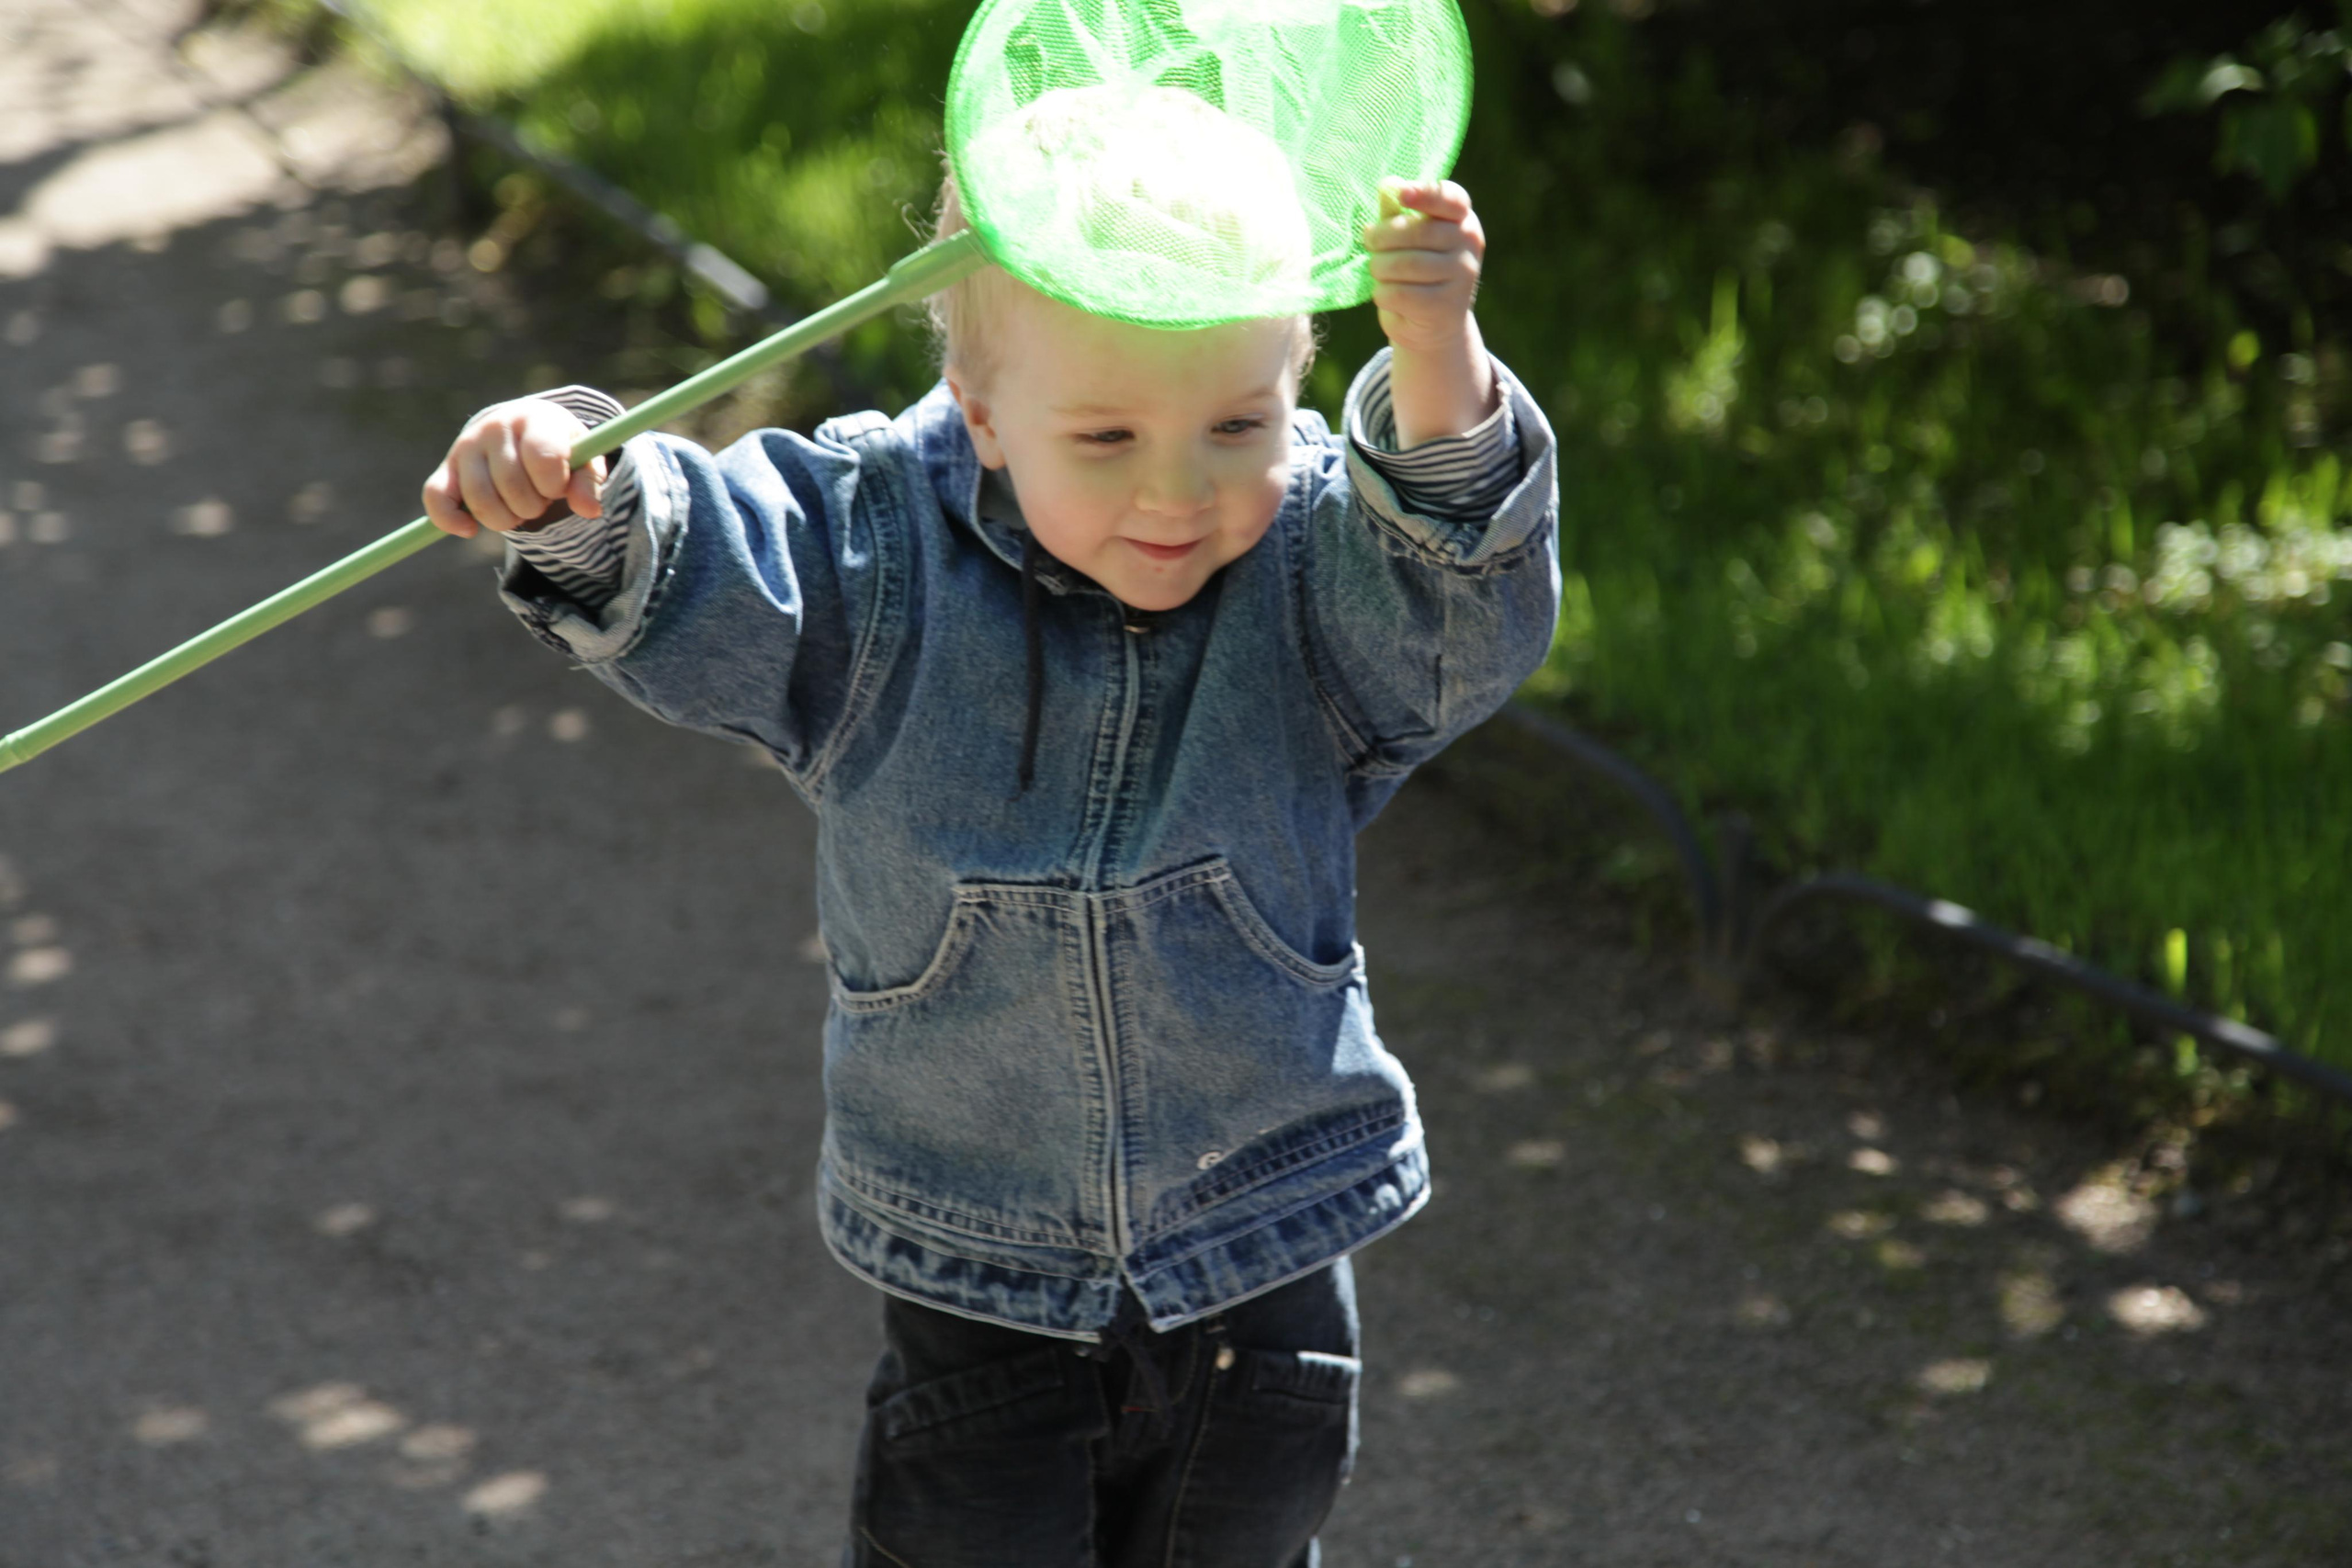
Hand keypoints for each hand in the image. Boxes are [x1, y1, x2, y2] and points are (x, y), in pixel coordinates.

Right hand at [421, 398, 605, 537]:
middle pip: (512, 487)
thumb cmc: (560, 448)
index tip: (558, 485)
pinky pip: (436, 499)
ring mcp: (466, 447)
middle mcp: (495, 428)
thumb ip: (589, 482)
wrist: (524, 429)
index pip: (542, 458)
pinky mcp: (445, 469)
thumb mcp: (583, 459)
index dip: (554, 484)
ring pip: (480, 501)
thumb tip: (590, 510)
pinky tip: (470, 530)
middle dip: (533, 506)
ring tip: (517, 506)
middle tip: (539, 497)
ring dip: (505, 519)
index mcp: (533, 418)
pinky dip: (451, 522)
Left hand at [1365, 179, 1483, 355]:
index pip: (1451, 200)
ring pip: (1405, 264)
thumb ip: (1398, 213)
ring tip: (1378, 270)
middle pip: (1418, 232)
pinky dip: (1383, 293)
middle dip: (1383, 237)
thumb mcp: (1410, 239)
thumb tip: (1387, 185)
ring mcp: (1462, 277)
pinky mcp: (1445, 306)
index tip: (1402, 195)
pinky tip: (1386, 294)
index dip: (1426, 194)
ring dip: (1380, 267)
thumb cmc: (1417, 271)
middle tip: (1369, 241)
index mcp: (1463, 220)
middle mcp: (1469, 245)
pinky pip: (1400, 293)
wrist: (1434, 325)